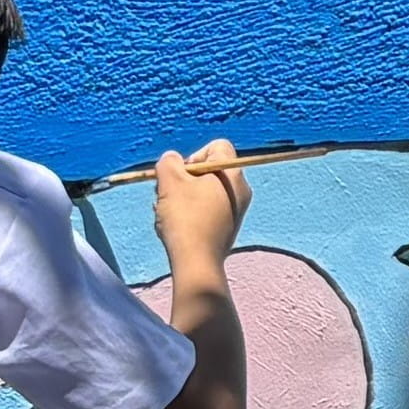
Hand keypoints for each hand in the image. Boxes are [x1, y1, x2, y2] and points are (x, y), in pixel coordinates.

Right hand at [149, 139, 252, 270]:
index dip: (194, 155)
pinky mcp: (228, 227)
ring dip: (182, 197)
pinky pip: (207, 210)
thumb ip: (169, 162)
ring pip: (204, 191)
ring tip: (167, 212)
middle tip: (168, 193)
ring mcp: (237, 210)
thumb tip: (172, 159)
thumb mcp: (169, 181)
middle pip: (209, 170)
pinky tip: (175, 226)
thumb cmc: (185, 218)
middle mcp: (241, 189)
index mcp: (233, 174)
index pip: (218, 146)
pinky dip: (190, 212)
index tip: (181, 174)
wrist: (197, 262)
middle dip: (183, 179)